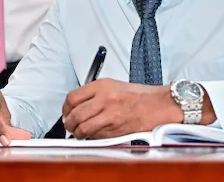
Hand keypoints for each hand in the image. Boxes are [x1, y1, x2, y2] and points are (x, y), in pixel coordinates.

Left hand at [62, 79, 180, 139]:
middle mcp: (104, 99)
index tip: (66, 111)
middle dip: (68, 122)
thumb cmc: (139, 96)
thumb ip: (94, 93)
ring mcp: (109, 115)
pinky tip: (91, 134)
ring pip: (82, 127)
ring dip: (77, 132)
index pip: (72, 97)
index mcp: (102, 86)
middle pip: (74, 114)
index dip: (65, 107)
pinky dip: (90, 137)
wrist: (158, 105)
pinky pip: (95, 135)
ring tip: (78, 132)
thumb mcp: (113, 85)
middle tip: (69, 124)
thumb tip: (78, 105)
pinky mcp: (115, 129)